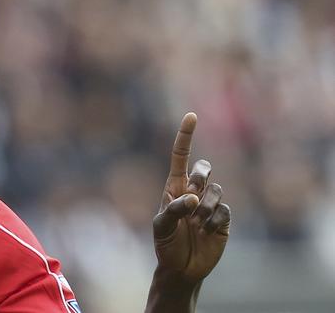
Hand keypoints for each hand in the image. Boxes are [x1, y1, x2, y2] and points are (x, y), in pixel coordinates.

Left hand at [152, 113, 230, 281]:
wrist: (181, 268)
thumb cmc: (166, 244)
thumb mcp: (161, 227)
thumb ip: (174, 209)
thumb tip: (193, 198)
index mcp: (174, 188)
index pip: (180, 157)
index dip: (186, 137)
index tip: (191, 116)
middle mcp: (193, 192)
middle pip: (203, 168)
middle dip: (200, 176)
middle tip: (192, 192)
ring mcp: (209, 205)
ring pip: (216, 190)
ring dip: (205, 207)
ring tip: (196, 224)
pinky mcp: (223, 219)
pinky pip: (225, 210)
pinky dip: (215, 221)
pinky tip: (206, 232)